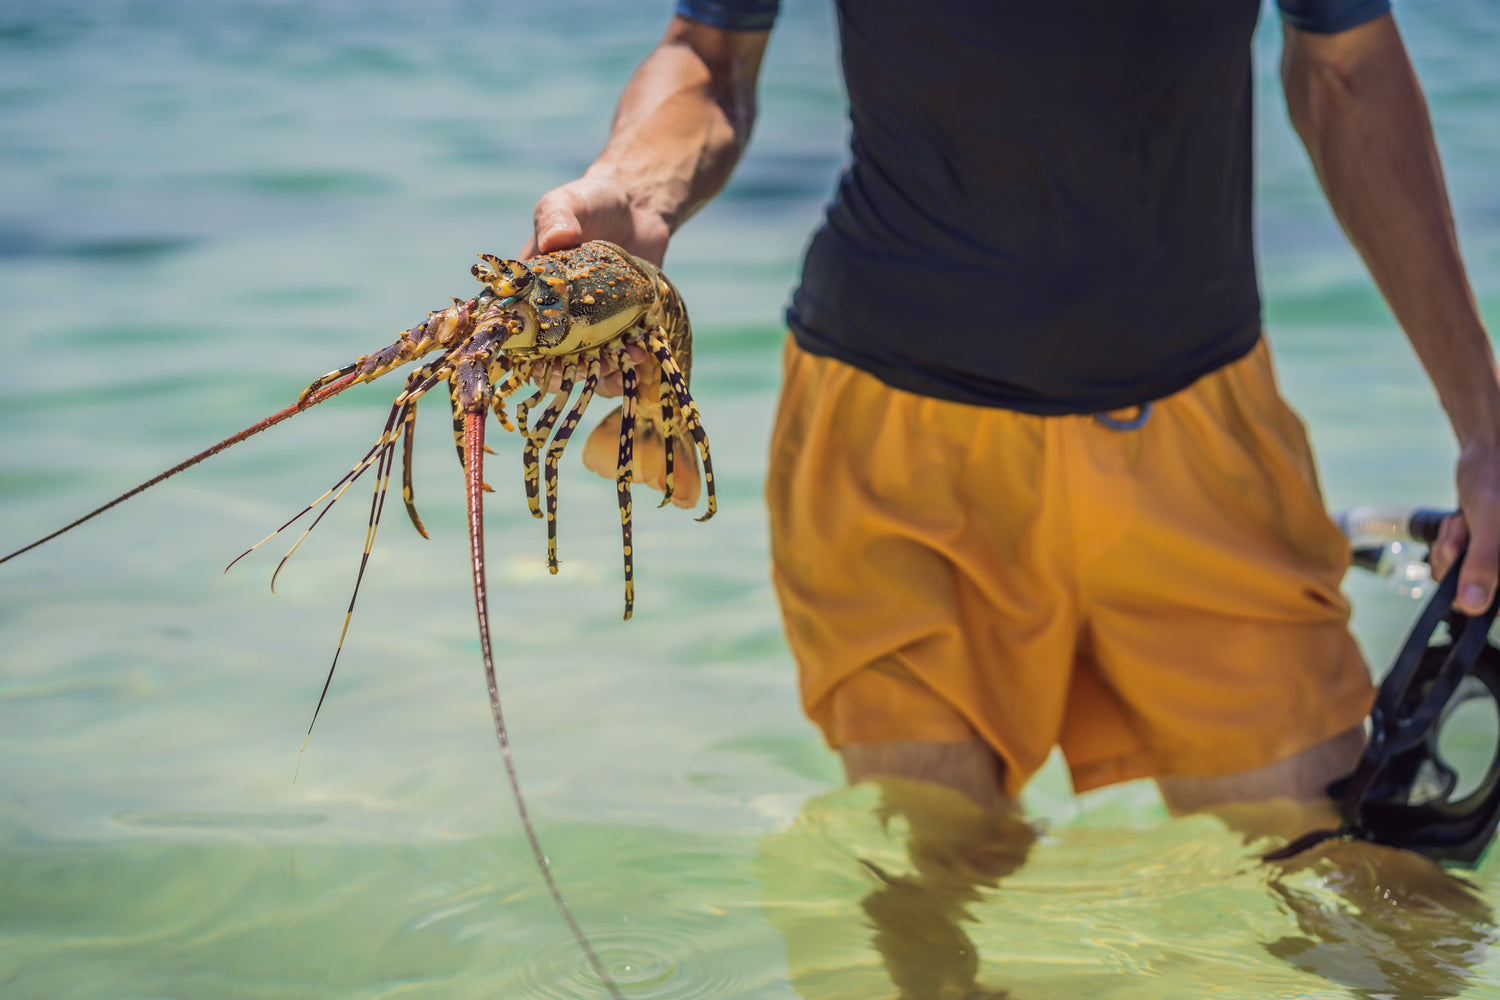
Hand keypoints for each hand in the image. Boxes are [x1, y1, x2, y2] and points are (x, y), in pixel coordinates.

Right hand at [521, 173, 668, 396]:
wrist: (636, 206)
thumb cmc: (590, 202)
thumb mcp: (567, 203)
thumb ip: (558, 218)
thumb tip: (557, 238)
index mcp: (532, 290)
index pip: (521, 330)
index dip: (529, 354)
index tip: (546, 364)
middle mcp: (558, 313)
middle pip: (557, 357)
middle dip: (575, 369)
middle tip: (598, 364)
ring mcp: (591, 323)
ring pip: (591, 362)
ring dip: (608, 370)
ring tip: (631, 358)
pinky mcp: (621, 325)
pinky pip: (621, 354)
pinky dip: (630, 362)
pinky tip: (644, 356)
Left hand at [1429, 441, 1499, 613]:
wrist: (1489, 453)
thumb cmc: (1497, 478)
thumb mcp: (1491, 520)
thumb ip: (1484, 562)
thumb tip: (1472, 605)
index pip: (1497, 606)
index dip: (1478, 593)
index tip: (1466, 560)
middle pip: (1476, 594)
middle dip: (1458, 561)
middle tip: (1464, 532)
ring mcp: (1495, 562)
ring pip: (1460, 579)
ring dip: (1451, 549)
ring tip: (1464, 522)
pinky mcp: (1481, 554)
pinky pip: (1455, 565)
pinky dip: (1449, 544)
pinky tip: (1459, 524)